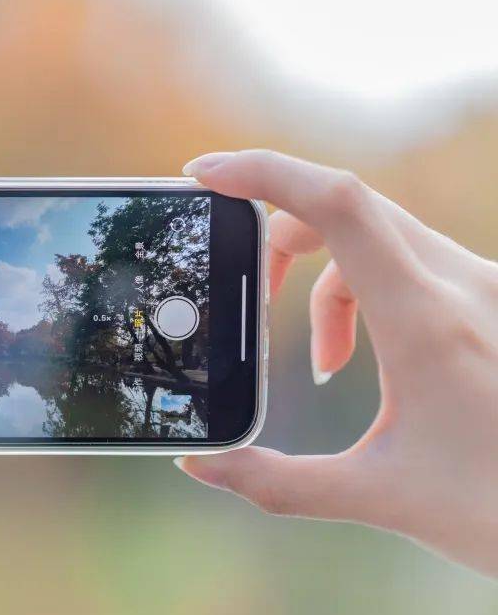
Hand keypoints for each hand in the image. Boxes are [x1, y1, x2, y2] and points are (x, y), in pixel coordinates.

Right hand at [177, 150, 497, 576]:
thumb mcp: (380, 497)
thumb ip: (277, 483)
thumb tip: (201, 464)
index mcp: (427, 322)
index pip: (337, 204)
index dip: (264, 173)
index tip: (205, 176)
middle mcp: (462, 283)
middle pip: (346, 206)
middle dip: (280, 237)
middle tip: (248, 288)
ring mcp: (483, 284)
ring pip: (378, 234)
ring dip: (326, 279)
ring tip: (326, 361)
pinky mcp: (490, 296)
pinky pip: (410, 259)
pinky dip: (366, 291)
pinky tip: (369, 357)